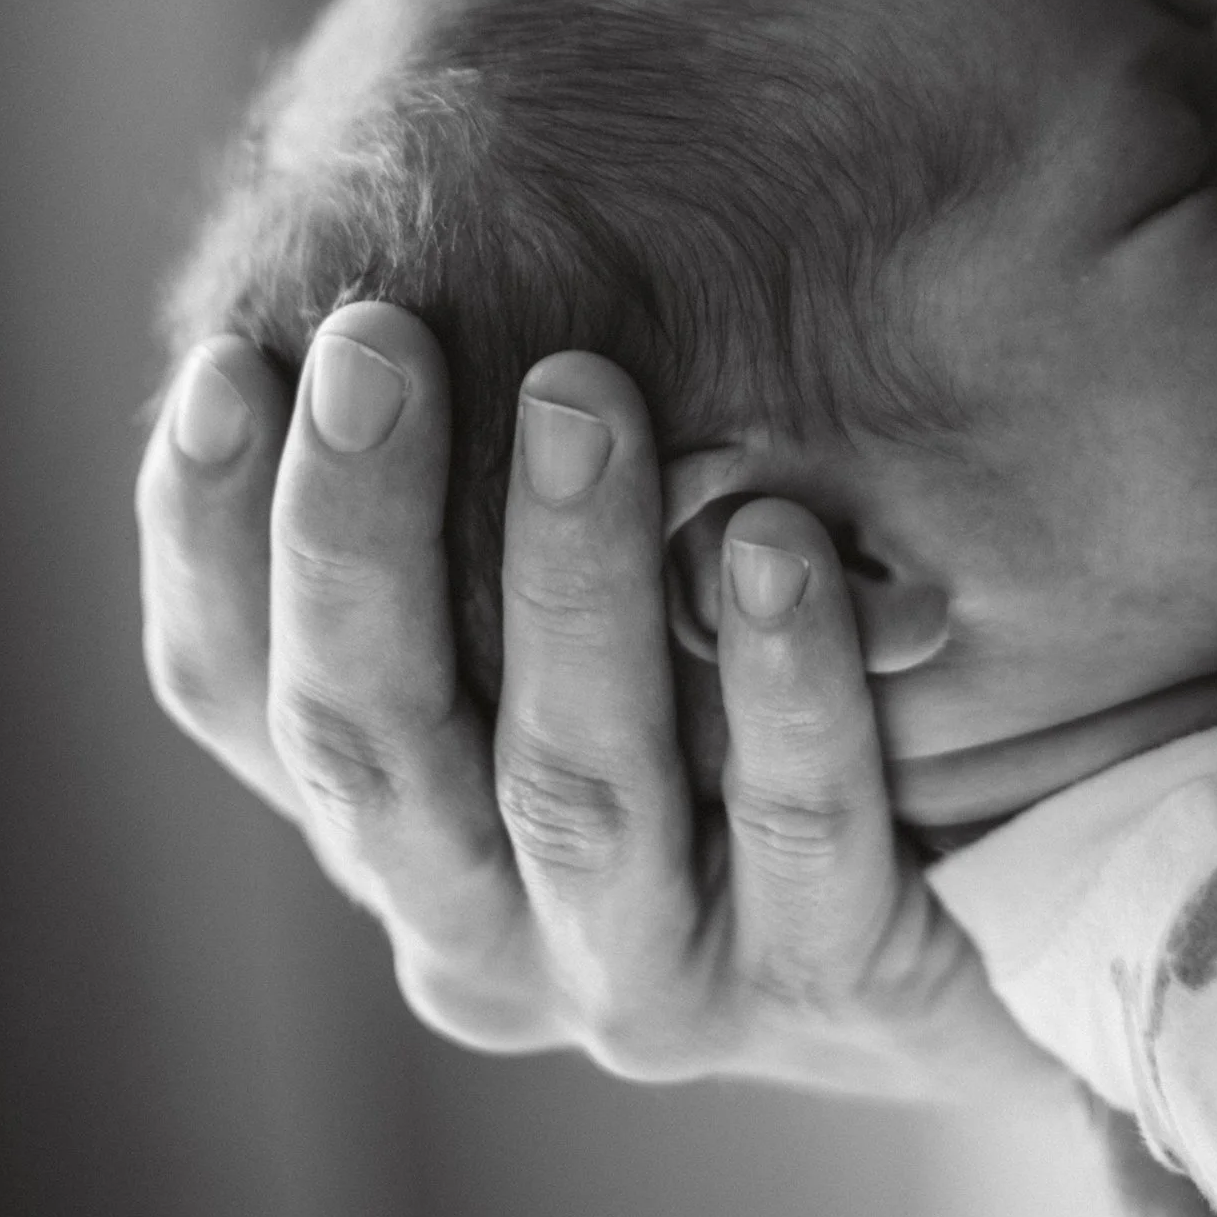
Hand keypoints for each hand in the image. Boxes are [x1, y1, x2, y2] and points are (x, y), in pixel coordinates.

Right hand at [137, 301, 1051, 1096]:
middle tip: (378, 338)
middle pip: (369, 739)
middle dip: (358, 533)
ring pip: (571, 788)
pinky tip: (777, 543)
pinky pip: (798, 829)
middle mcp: (477, 922)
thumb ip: (478, 465)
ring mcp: (643, 976)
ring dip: (567, 581)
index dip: (206, 538)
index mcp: (387, 816)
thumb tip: (376, 231)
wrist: (1010, 866)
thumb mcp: (588, 561)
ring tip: (582, 395)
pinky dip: (781, 686)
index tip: (230, 362)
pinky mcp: (827, 985)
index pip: (236, 690)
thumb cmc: (743, 647)